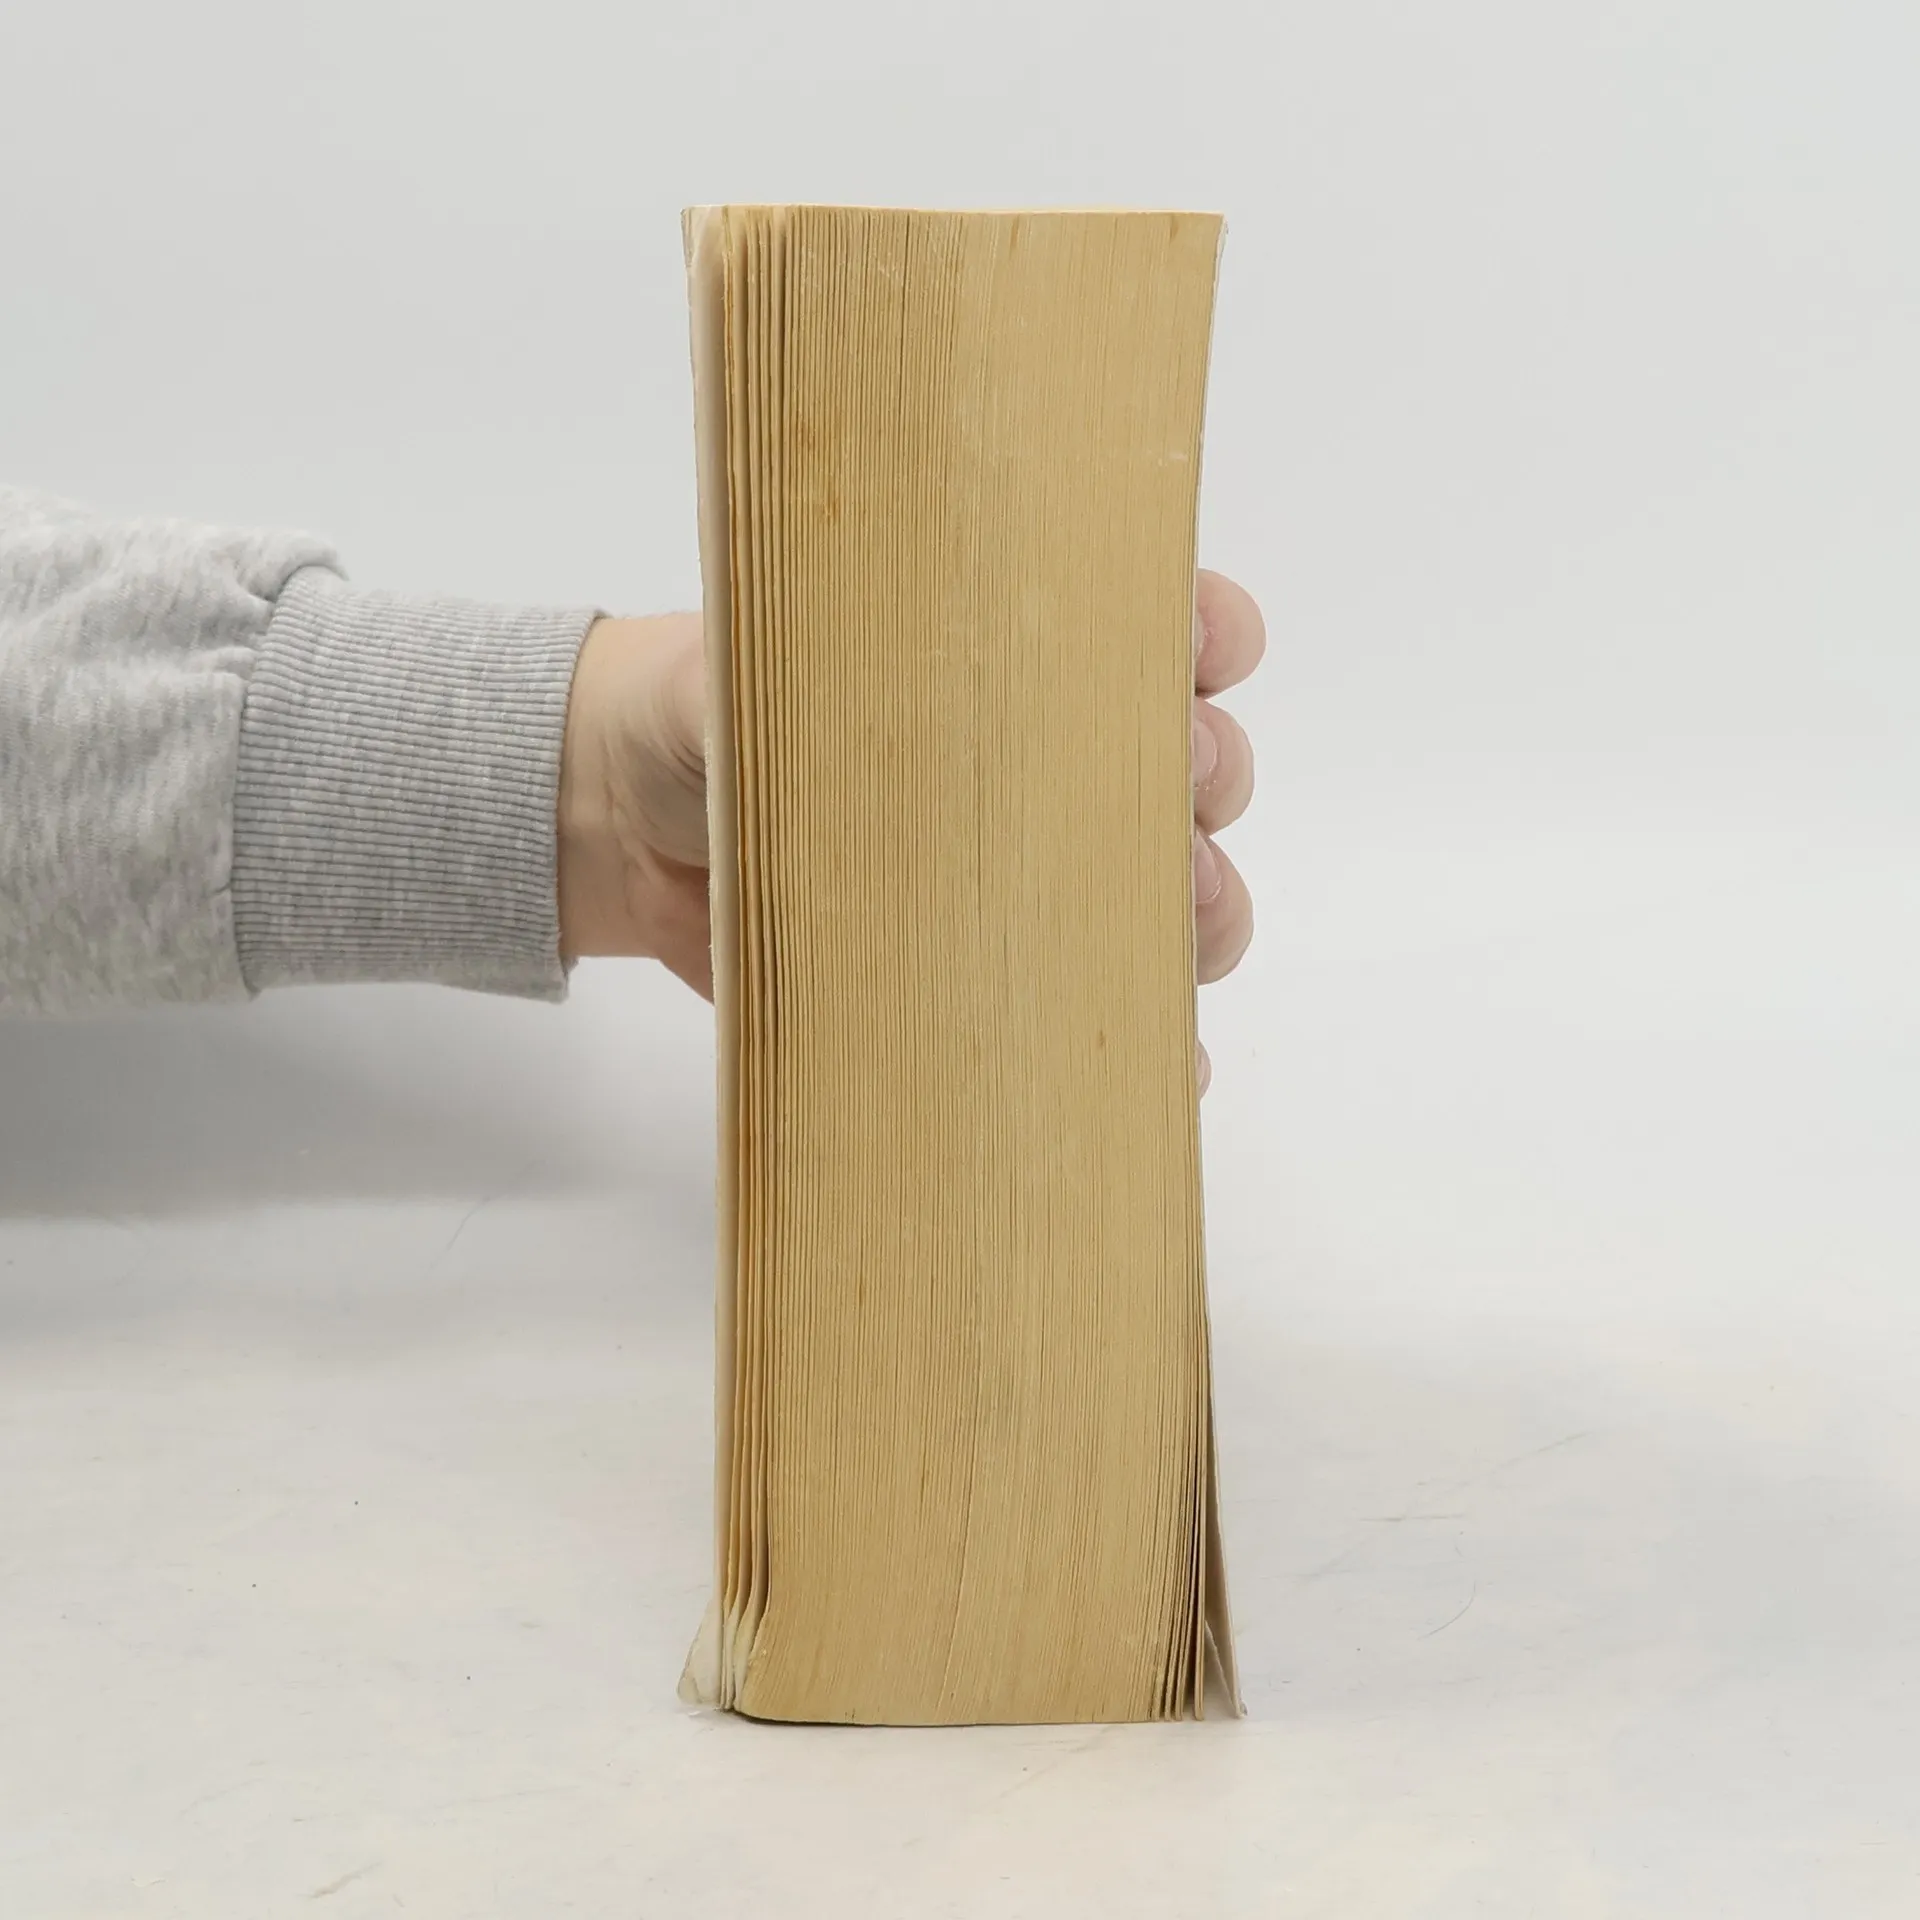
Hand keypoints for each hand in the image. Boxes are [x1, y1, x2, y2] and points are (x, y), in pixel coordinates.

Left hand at [558, 571, 1263, 1076]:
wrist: (627, 821)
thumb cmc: (704, 712)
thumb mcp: (750, 668)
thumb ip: (818, 681)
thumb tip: (891, 734)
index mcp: (1015, 650)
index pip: (1156, 623)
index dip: (1204, 637)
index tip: (1201, 658)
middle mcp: (1053, 755)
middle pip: (1196, 765)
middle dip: (1206, 781)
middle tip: (1169, 798)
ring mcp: (1034, 869)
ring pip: (1177, 891)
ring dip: (1198, 914)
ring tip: (1170, 942)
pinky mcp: (998, 966)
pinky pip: (1105, 1005)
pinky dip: (1155, 1039)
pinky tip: (1167, 1062)